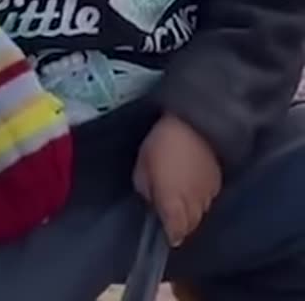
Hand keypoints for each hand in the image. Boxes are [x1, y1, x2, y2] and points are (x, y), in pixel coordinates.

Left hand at [133, 114, 222, 245]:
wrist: (195, 126)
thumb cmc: (161, 144)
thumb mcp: (142, 166)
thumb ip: (146, 189)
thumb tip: (152, 200)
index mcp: (172, 202)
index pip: (175, 231)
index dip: (170, 235)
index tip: (165, 235)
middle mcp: (193, 204)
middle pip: (189, 226)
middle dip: (180, 227)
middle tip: (170, 220)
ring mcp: (209, 194)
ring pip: (201, 214)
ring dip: (190, 214)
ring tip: (180, 206)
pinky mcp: (219, 183)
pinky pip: (209, 200)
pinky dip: (200, 200)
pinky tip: (192, 191)